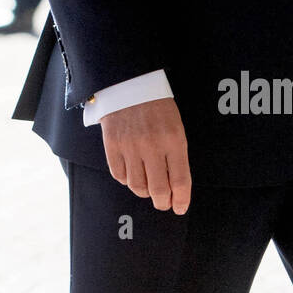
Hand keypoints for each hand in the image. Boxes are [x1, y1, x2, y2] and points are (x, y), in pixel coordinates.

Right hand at [100, 97, 190, 212]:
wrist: (130, 84)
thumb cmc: (158, 107)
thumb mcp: (176, 128)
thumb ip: (176, 156)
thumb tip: (174, 187)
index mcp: (174, 140)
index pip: (179, 181)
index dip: (181, 200)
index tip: (180, 208)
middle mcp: (152, 146)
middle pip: (158, 190)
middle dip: (163, 202)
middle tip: (164, 203)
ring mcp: (130, 146)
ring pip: (137, 186)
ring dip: (144, 192)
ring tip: (147, 187)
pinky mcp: (112, 145)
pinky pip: (119, 175)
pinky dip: (127, 180)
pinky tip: (132, 173)